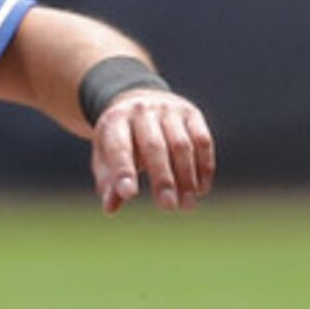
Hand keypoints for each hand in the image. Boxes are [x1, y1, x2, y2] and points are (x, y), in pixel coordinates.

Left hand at [90, 89, 215, 214]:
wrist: (139, 99)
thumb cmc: (120, 138)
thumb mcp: (105, 156)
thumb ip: (108, 181)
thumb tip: (110, 209)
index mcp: (115, 121)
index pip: (119, 147)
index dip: (123, 171)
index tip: (129, 195)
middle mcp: (142, 111)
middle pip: (154, 147)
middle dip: (163, 179)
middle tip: (168, 207)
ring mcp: (169, 110)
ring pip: (182, 145)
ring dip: (187, 178)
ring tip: (188, 205)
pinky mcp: (191, 113)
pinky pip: (202, 141)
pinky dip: (204, 166)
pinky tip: (201, 189)